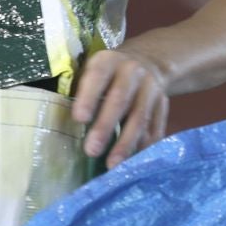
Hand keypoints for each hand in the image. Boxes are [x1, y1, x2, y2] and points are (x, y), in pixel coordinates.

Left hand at [72, 48, 170, 168]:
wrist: (148, 61)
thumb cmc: (108, 73)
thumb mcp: (92, 69)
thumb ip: (80, 89)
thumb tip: (62, 123)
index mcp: (108, 61)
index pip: (98, 76)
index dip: (89, 97)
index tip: (79, 119)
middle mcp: (132, 71)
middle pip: (120, 100)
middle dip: (105, 126)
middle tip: (91, 150)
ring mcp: (151, 88)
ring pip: (140, 117)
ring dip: (126, 143)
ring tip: (112, 164)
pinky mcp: (163, 104)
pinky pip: (155, 127)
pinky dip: (145, 145)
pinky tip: (134, 161)